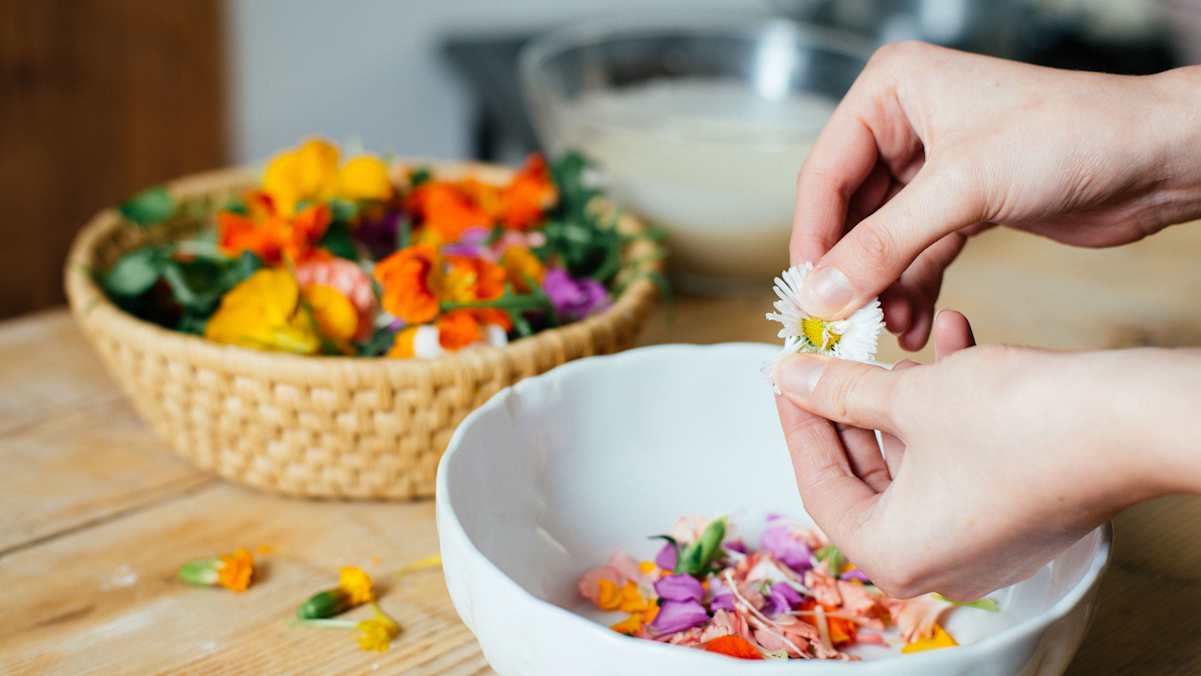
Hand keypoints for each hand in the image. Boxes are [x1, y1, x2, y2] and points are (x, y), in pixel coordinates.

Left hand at [772, 310, 1200, 598]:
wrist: (1132, 421)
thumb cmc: (1023, 424)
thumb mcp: (909, 396)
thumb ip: (839, 390)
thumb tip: (791, 376)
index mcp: (894, 553)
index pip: (818, 486)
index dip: (798, 423)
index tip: (788, 379)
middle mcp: (936, 560)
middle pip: (865, 473)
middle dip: (851, 404)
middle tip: (830, 358)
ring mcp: (979, 539)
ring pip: (915, 456)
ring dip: (904, 395)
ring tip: (899, 344)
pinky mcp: (1013, 509)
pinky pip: (958, 455)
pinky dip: (948, 405)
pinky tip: (952, 343)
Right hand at [791, 42, 1200, 348]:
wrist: (1158, 159)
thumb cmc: (1074, 134)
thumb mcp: (963, 189)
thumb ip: (883, 245)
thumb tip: (821, 293)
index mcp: (892, 90)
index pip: (825, 173)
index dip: (813, 238)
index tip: (806, 295)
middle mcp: (905, 123)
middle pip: (848, 211)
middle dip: (849, 270)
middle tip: (841, 322)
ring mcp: (932, 166)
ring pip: (881, 238)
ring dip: (882, 287)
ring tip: (888, 328)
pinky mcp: (960, 203)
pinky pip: (917, 252)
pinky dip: (913, 288)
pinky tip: (914, 322)